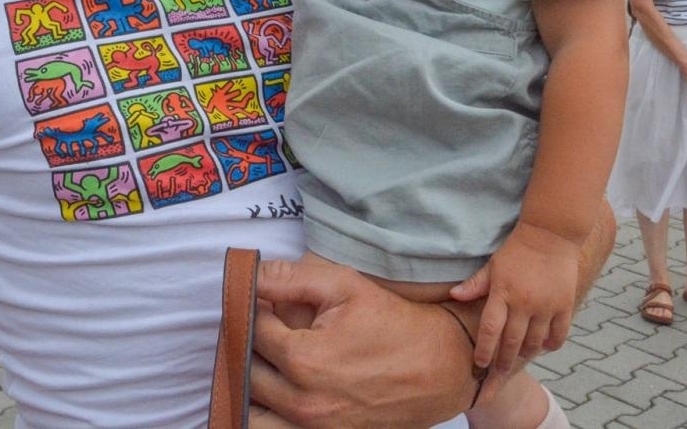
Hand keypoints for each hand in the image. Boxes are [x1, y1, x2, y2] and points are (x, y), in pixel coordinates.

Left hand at [252, 255, 476, 427]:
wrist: (442, 367)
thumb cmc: (394, 323)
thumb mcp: (344, 286)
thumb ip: (288, 278)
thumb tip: (248, 273)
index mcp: (304, 360)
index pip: (249, 331)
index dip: (247, 309)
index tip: (253, 299)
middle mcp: (303, 402)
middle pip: (244, 372)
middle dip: (245, 345)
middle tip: (257, 326)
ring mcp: (314, 428)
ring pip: (252, 412)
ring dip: (249, 385)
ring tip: (263, 361)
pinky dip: (268, 412)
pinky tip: (277, 390)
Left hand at [451, 222, 579, 373]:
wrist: (551, 233)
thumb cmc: (517, 249)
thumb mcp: (493, 265)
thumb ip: (475, 284)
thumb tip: (453, 295)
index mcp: (503, 293)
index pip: (490, 330)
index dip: (484, 351)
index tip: (479, 364)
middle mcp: (524, 303)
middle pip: (512, 342)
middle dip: (503, 361)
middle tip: (498, 371)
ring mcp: (546, 306)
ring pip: (535, 342)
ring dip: (526, 353)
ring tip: (519, 357)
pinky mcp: (564, 305)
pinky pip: (559, 335)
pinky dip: (551, 344)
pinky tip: (544, 346)